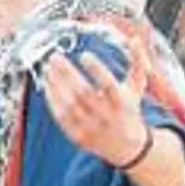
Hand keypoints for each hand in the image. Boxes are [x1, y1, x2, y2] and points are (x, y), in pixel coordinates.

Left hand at [41, 46, 149, 168]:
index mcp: (121, 103)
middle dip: (67, 73)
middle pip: (83, 93)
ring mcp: (90, 128)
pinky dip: (52, 100)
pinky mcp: (77, 136)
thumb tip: (136, 39)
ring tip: (47, 69)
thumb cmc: (129, 109)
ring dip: (55, 85)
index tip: (83, 54)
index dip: (96, 69)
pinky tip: (47, 85)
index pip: (108, 85)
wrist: (125, 146)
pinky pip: (60, 117)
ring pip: (68, 105)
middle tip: (55, 57)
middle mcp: (106, 116)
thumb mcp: (137, 87)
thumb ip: (138, 62)